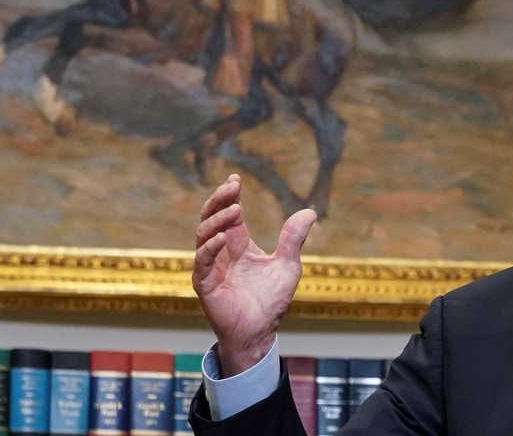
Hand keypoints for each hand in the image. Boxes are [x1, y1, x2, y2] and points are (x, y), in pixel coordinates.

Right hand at [193, 174, 316, 376]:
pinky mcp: (205, 285)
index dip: (229, 195)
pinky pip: (202, 263)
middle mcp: (220, 252)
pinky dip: (209, 248)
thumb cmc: (270, 300)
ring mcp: (210, 268)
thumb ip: (294, 239)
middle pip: (211, 218)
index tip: (235, 179)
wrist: (260, 333)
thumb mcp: (288, 265)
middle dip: (219, 200)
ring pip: (203, 235)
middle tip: (230, 186)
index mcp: (238, 244)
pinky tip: (222, 237)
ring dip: (217, 220)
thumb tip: (311, 212)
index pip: (229, 214)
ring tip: (234, 208)